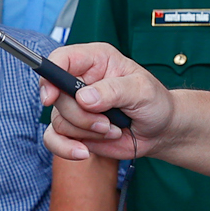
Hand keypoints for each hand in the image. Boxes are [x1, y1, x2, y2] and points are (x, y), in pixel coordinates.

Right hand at [42, 43, 173, 160]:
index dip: (50, 76)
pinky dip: (66, 148)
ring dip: (86, 132)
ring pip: (59, 120)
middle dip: (81, 116)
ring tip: (112, 130)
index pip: (62, 58)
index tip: (51, 97)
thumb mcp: (142, 91)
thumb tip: (83, 98)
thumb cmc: (154, 102)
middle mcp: (80, 81)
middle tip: (107, 122)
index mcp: (96, 60)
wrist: (159, 131)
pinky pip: (53, 139)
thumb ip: (114, 90)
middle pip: (57, 96)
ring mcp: (75, 106)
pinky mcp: (74, 128)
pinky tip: (84, 152)